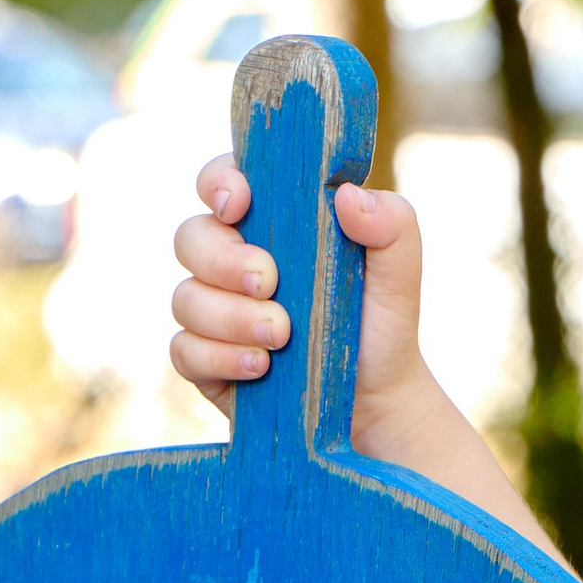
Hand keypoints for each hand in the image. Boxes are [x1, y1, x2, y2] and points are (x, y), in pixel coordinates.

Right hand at [169, 159, 430, 448]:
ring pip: (185, 298)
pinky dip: (219, 357)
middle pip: (191, 238)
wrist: (376, 399)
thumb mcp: (397, 274)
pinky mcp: (206, 360)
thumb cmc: (379, 324)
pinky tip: (260, 366)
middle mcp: (230, 261)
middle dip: (224, 260)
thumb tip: (347, 196)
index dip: (218, 182)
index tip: (238, 204)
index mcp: (270, 223)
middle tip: (269, 283)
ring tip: (281, 336)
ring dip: (231, 316)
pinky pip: (184, 350)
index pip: (222, 182)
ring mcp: (214, 311)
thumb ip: (391, 225)